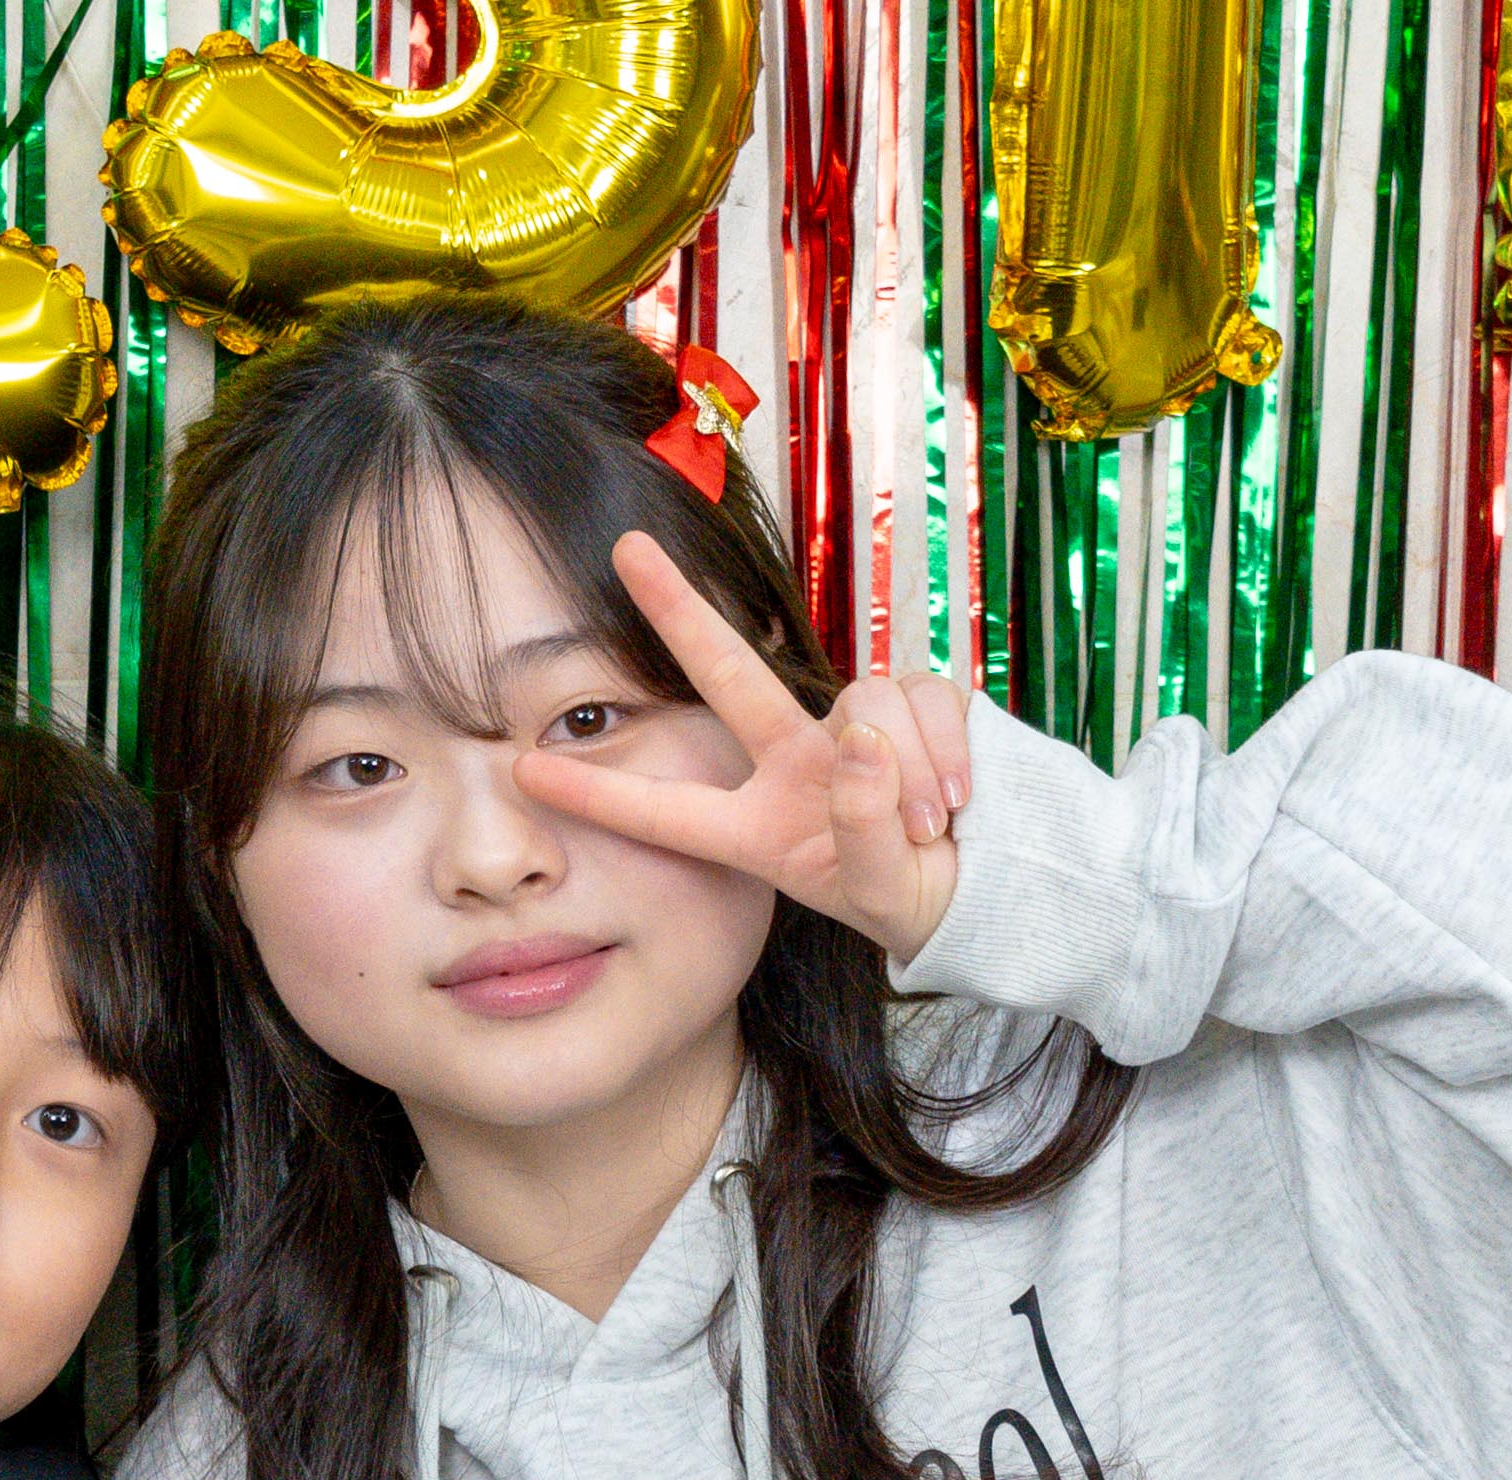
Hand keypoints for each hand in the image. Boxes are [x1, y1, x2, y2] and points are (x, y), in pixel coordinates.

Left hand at [511, 533, 976, 966]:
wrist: (990, 887)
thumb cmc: (910, 895)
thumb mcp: (878, 891)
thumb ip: (862, 828)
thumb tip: (857, 739)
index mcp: (758, 825)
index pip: (668, 810)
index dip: (599, 793)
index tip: (522, 770)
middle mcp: (794, 760)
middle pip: (729, 673)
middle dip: (679, 610)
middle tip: (627, 551)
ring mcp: (853, 725)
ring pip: (866, 706)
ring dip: (906, 775)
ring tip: (931, 828)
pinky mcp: (916, 699)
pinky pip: (924, 701)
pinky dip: (946, 753)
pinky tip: (958, 799)